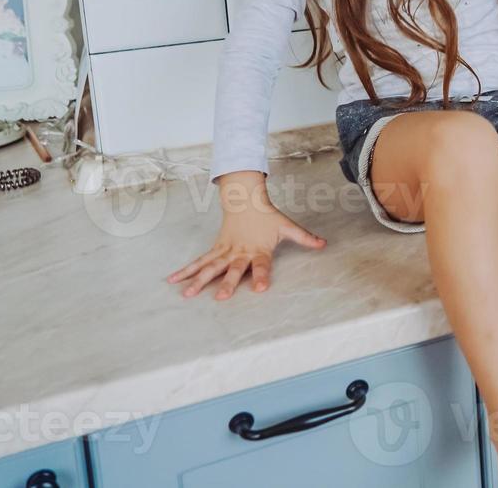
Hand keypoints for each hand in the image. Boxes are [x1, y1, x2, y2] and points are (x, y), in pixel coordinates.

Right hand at [167, 172, 324, 299]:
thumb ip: (304, 237)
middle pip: (233, 269)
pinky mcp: (216, 248)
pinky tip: (173, 280)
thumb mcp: (287, 226)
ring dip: (198, 280)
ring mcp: (226, 250)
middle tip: (222, 297)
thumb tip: (324, 244)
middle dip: (227, 283)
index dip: (261, 276)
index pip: (262, 265)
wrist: (246, 199)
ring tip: (187, 294)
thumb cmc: (267, 216)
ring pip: (210, 266)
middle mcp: (240, 252)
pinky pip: (199, 261)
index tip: (260, 289)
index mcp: (259, 249)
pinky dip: (186, 270)